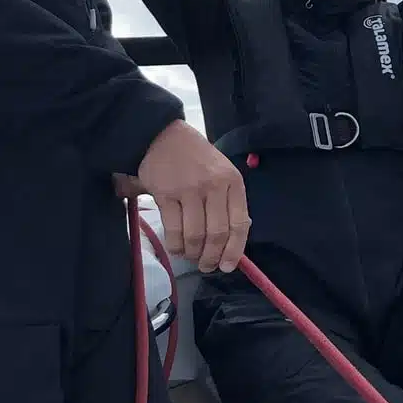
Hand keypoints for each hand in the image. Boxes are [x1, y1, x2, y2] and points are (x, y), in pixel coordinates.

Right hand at [129, 120, 248, 272]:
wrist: (163, 136)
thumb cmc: (196, 158)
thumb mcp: (221, 172)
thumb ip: (228, 202)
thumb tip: (234, 241)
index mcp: (233, 182)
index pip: (240, 224)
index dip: (235, 250)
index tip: (228, 266)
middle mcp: (215, 186)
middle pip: (217, 234)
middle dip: (212, 257)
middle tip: (206, 266)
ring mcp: (190, 189)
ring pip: (195, 235)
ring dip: (193, 253)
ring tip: (191, 257)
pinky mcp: (166, 194)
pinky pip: (174, 230)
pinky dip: (176, 246)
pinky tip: (177, 248)